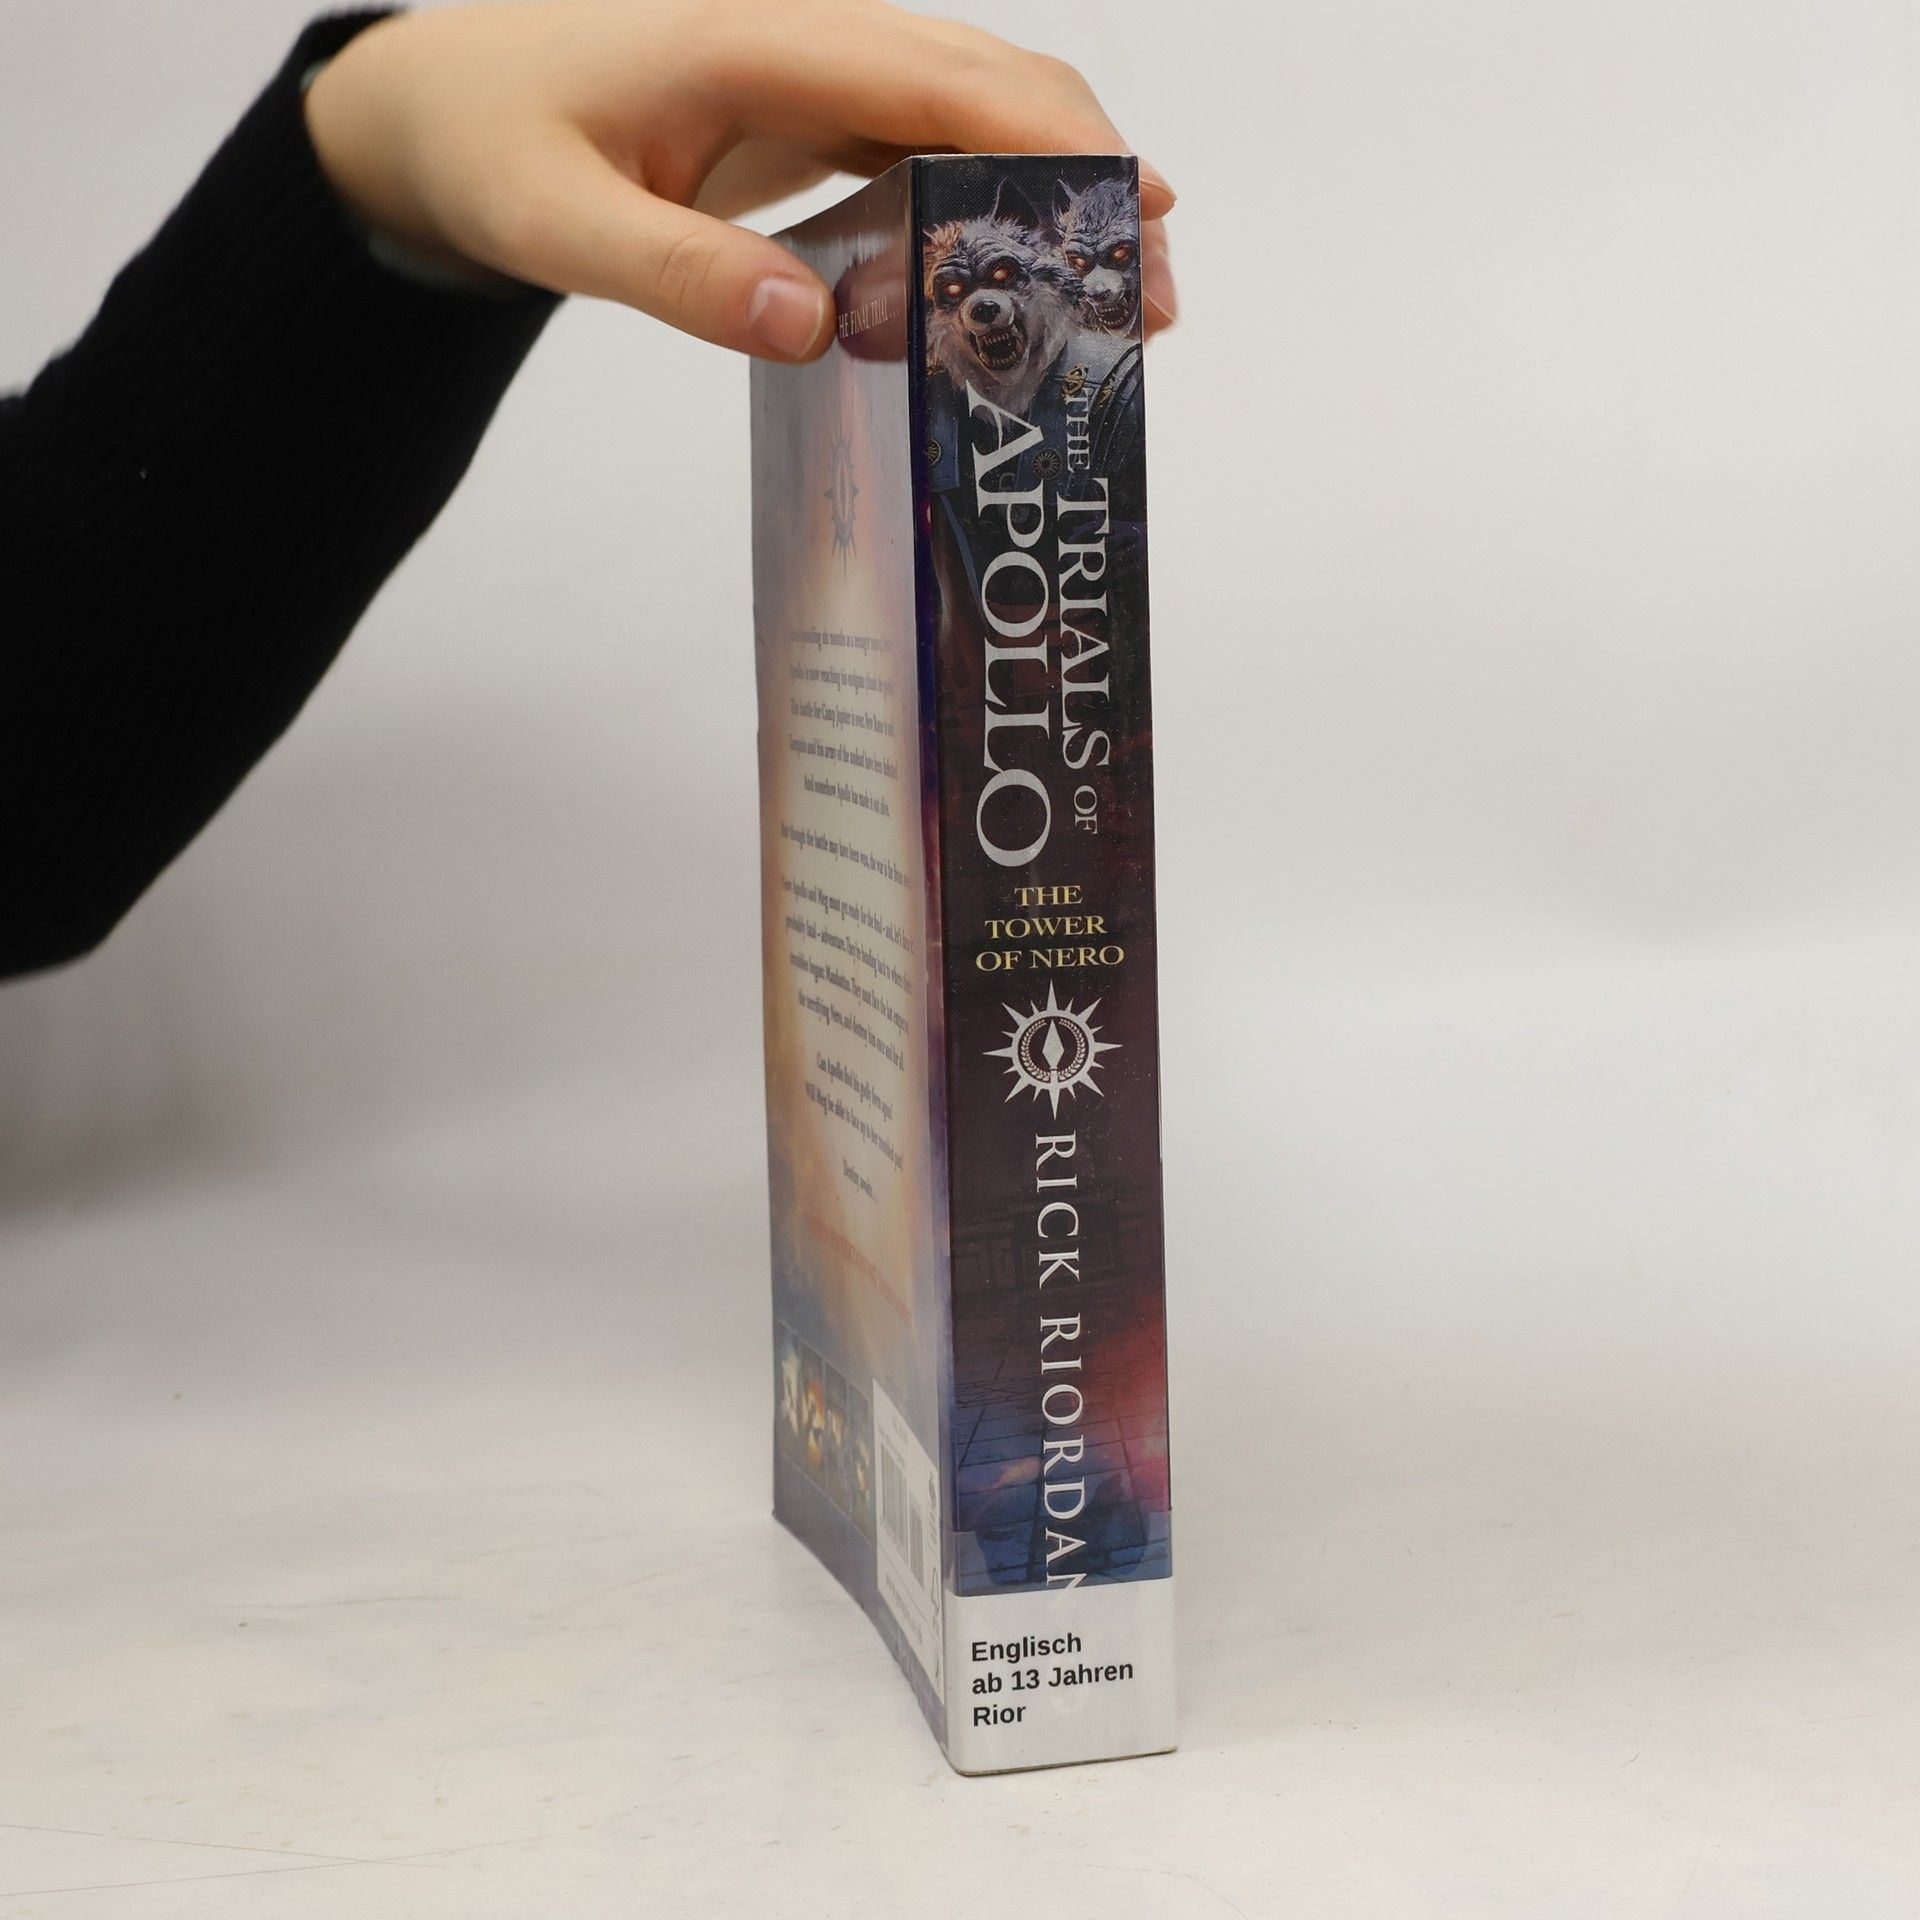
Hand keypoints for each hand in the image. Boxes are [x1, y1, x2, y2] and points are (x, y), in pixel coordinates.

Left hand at [304, 0, 1176, 360]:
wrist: (444, 102)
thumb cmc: (494, 146)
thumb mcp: (554, 225)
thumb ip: (677, 275)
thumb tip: (813, 329)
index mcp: (759, 42)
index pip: (940, 76)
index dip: (1051, 141)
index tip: (1137, 214)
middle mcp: (810, 39)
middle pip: (992, 83)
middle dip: (1089, 183)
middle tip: (1150, 304)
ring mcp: (820, 73)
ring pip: (977, 113)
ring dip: (1057, 201)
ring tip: (1115, 311)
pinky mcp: (817, 114)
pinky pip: (934, 147)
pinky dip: (995, 208)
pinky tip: (1023, 284)